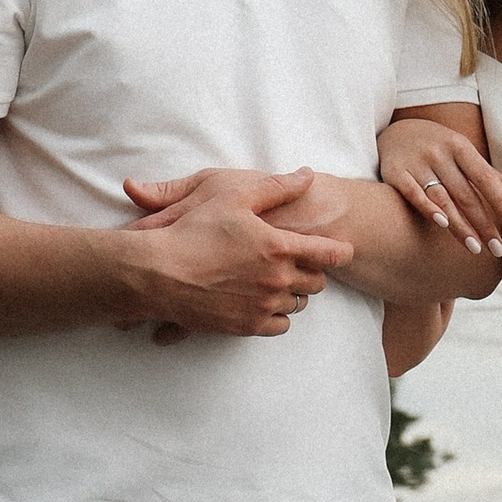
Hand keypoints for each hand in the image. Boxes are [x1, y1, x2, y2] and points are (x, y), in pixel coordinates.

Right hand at [114, 166, 355, 339]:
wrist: (158, 274)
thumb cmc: (193, 230)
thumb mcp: (234, 196)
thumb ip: (276, 187)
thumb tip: (307, 175)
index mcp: (279, 247)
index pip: (329, 253)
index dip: (341, 251)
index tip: (344, 251)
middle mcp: (278, 279)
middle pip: (317, 282)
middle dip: (312, 271)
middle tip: (297, 262)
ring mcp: (263, 305)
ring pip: (298, 304)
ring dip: (293, 293)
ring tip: (275, 280)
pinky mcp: (247, 326)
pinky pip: (280, 325)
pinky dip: (276, 314)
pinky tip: (263, 301)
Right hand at [378, 116, 501, 256]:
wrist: (394, 132)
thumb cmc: (438, 148)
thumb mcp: (462, 153)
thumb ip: (488, 174)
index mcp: (460, 146)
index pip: (485, 177)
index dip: (500, 202)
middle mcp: (439, 153)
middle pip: (466, 193)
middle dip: (483, 223)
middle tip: (497, 249)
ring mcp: (416, 162)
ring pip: (443, 198)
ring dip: (460, 225)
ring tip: (475, 248)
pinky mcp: (395, 172)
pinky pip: (413, 194)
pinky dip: (428, 209)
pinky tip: (443, 225)